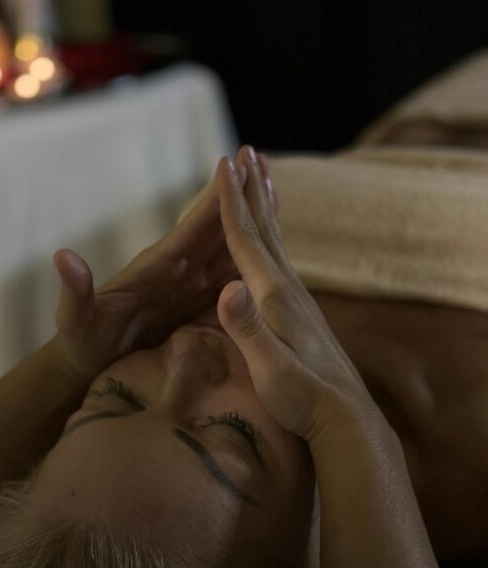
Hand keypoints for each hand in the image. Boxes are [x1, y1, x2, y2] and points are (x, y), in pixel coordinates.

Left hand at [53, 153, 250, 381]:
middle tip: (263, 160)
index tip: (234, 166)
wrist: (89, 360)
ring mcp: (189, 284)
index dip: (213, 200)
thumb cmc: (82, 342)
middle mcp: (177, 269)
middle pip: (215, 228)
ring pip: (229, 248)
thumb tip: (63, 256)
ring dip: (251, 223)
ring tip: (275, 192)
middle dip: (239, 197)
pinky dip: (253, 260)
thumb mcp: (77, 320)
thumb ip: (76, 292)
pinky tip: (272, 249)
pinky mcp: (197, 304)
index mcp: (156, 268)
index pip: (191, 229)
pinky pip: (231, 279)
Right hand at [216, 151, 379, 443]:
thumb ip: (247, 328)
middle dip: (251, 189)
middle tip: (247, 149)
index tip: (224, 161)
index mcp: (273, 295)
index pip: (246, 238)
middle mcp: (287, 289)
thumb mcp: (269, 368)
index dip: (231, 200)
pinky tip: (273, 242)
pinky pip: (281, 261)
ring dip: (264, 206)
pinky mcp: (300, 313)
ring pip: (276, 241)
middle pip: (264, 229)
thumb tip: (227, 287)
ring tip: (262, 177)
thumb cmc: (301, 397)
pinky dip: (273, 238)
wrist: (343, 417)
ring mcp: (297, 300)